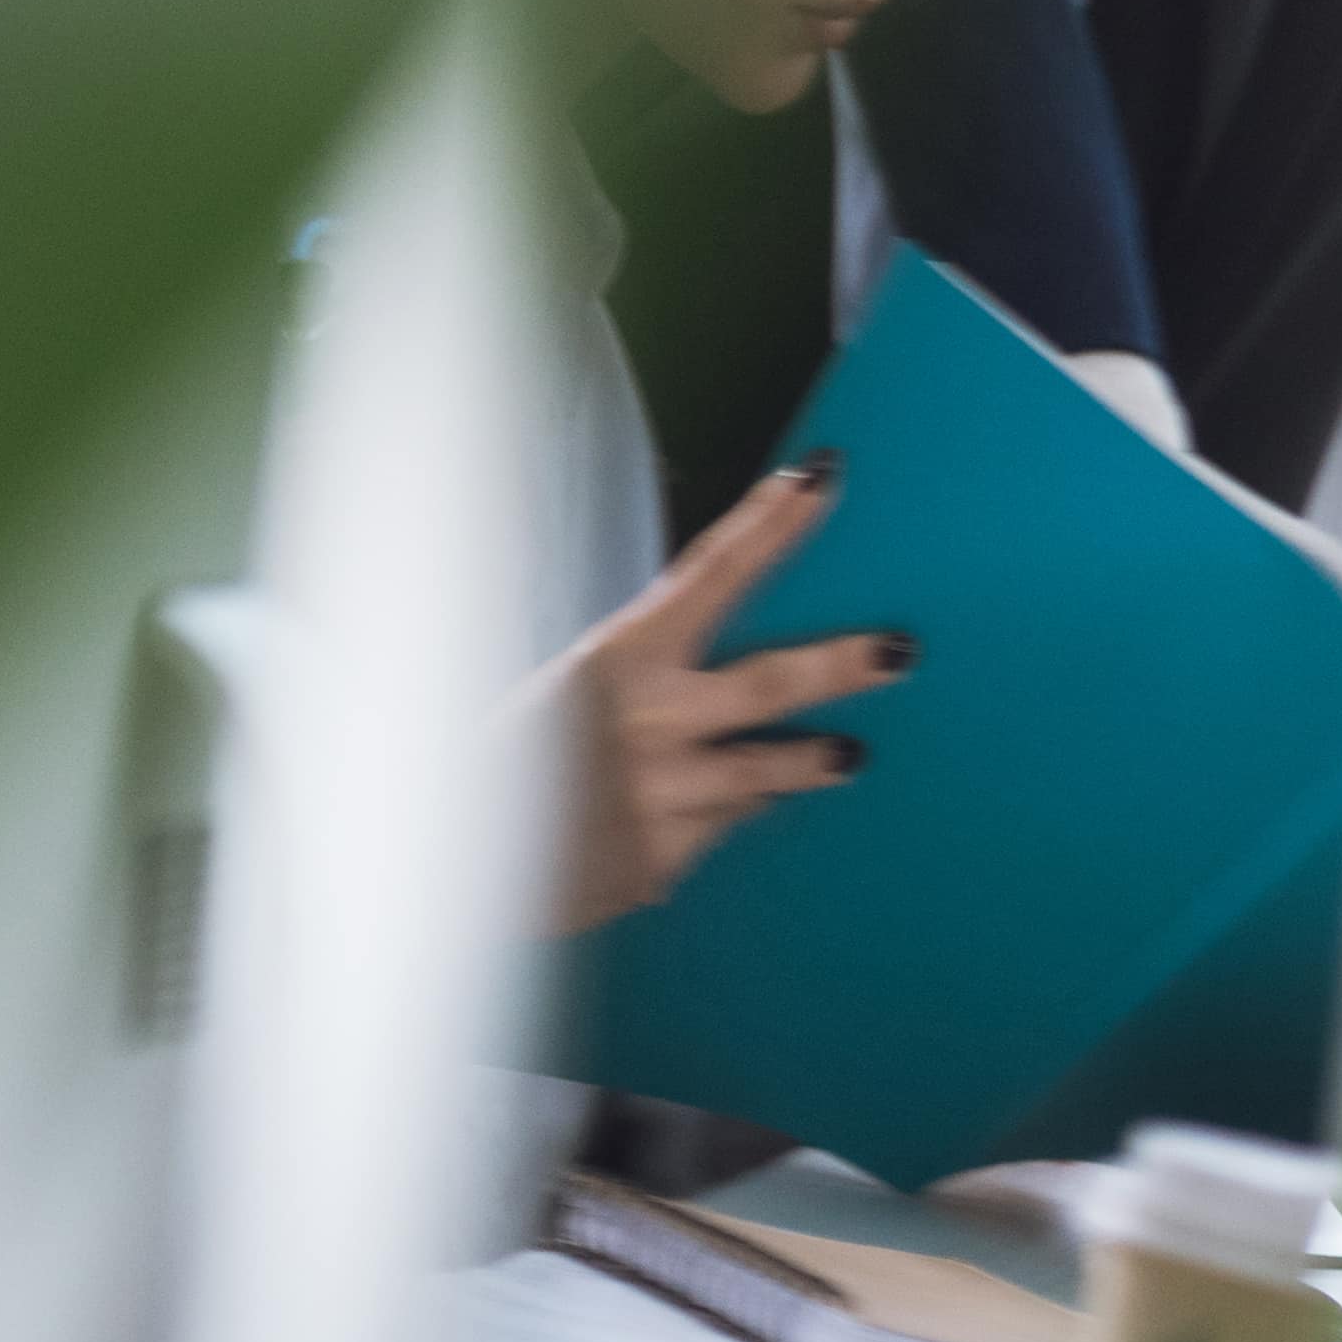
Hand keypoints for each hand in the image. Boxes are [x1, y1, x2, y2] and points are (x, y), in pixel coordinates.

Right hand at [528, 456, 907, 930]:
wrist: (440, 863)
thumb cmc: (506, 760)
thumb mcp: (567, 689)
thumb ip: (647, 671)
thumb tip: (722, 649)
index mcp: (614, 658)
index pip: (711, 571)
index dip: (771, 523)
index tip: (823, 478)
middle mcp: (648, 722)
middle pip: (772, 681)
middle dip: (842, 665)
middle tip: (900, 651)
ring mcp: (660, 795)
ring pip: (767, 770)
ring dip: (811, 762)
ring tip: (849, 756)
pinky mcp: (661, 860)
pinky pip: (724, 825)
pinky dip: (728, 812)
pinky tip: (719, 806)